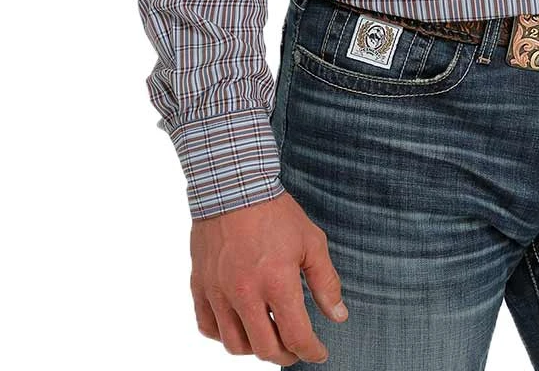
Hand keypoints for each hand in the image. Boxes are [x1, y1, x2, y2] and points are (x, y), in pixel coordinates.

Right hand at [190, 191, 346, 363]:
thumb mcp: (311, 242)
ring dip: (255, 348)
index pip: (296, 336)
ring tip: (269, 336)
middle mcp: (245, 293)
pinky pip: (207, 327)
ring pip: (234, 344)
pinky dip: (224, 334)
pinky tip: (239, 324)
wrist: (233, 186)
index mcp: (277, 282)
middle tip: (296, 348)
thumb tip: (338, 316)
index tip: (319, 352)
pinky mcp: (200, 286)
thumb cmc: (275, 212)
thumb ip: (326, 282)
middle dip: (285, 356)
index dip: (311, 351)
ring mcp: (218, 292)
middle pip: (264, 349)